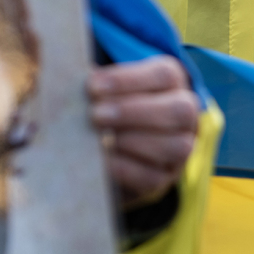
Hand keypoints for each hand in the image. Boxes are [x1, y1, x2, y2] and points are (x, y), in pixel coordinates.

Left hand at [87, 56, 198, 209]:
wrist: (105, 148)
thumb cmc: (101, 106)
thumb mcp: (100, 89)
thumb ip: (90, 85)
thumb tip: (67, 80)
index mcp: (172, 82)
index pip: (164, 75)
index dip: (129, 80)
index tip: (92, 86)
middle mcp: (186, 114)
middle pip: (179, 110)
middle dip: (134, 112)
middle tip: (95, 115)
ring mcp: (181, 148)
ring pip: (176, 146)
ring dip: (134, 141)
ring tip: (101, 140)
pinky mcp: (164, 177)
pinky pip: (153, 176)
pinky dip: (124, 168)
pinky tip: (101, 161)